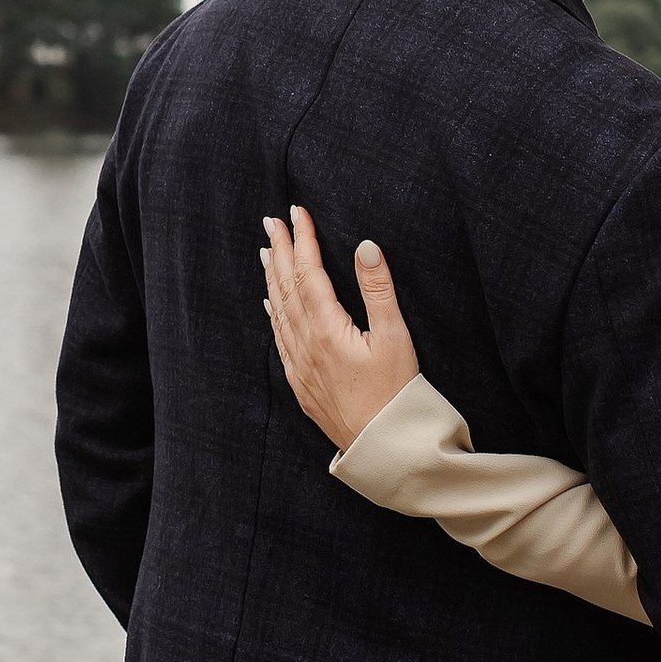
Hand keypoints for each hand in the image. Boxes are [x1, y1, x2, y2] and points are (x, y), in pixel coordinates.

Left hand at [261, 207, 420, 451]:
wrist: (382, 449)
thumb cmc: (396, 395)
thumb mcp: (395, 338)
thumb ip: (378, 289)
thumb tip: (366, 246)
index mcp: (327, 328)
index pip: (307, 271)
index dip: (302, 239)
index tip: (296, 212)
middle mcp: (305, 343)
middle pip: (286, 286)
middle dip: (278, 250)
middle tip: (271, 221)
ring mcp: (299, 364)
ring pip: (278, 310)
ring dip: (271, 277)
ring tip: (265, 250)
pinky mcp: (301, 382)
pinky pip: (279, 337)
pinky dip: (273, 313)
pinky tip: (270, 302)